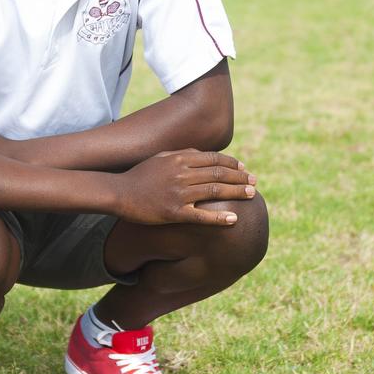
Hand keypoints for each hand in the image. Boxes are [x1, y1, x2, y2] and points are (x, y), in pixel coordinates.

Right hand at [119, 149, 255, 225]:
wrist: (119, 193)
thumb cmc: (140, 175)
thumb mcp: (161, 157)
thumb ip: (182, 154)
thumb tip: (203, 154)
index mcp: (179, 159)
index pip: (214, 159)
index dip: (232, 164)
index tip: (244, 169)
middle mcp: (181, 174)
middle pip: (219, 174)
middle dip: (240, 177)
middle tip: (254, 182)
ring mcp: (178, 193)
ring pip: (215, 192)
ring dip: (237, 192)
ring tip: (251, 195)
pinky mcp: (173, 212)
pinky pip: (202, 216)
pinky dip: (220, 218)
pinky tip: (233, 219)